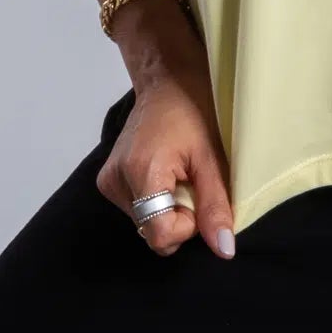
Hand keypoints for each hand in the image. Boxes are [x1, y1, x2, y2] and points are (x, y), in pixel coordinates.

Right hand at [95, 57, 236, 259]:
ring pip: (145, 223)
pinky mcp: (107, 180)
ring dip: (167, 208)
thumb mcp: (212, 158)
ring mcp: (108, 181)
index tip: (198, 197)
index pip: (159, 234)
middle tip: (191, 180)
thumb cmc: (193, 111)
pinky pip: (137, 210)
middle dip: (178, 216)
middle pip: (152, 231)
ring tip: (178, 173)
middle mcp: (116, 180)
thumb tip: (224, 250)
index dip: (186, 226)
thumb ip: (216, 206)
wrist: (167, 82)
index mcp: (141, 172)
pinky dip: (155, 201)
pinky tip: (164, 174)